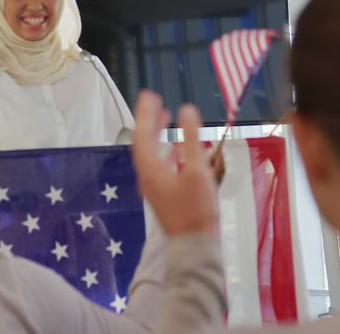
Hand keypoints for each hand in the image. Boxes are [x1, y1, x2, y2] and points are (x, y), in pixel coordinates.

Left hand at [130, 90, 218, 236]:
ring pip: (151, 153)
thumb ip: (191, 139)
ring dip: (157, 134)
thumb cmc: (196, 209)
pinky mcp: (163, 193)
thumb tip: (187, 111)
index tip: (149, 94)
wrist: (195, 245)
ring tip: (166, 117)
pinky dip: (166, 150)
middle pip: (143, 141)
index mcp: (150, 168)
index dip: (145, 112)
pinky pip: (159, 164)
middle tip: (155, 101)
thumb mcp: (197, 170)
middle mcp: (147, 175)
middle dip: (149, 120)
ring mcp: (154, 185)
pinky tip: (177, 147)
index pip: (142, 133)